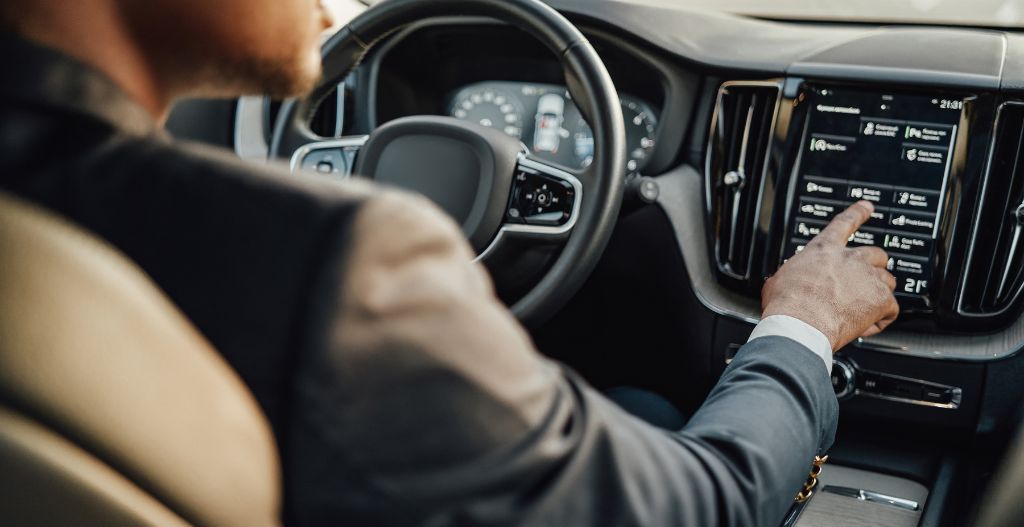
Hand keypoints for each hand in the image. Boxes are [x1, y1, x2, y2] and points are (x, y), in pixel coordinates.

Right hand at [762, 201, 898, 350]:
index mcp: (824, 250)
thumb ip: (793, 274)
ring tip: (864, 307)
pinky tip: (866, 325)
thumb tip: (785, 282)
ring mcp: (869, 278)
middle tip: (864, 280)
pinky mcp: (881, 300)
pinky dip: (881, 319)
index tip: (867, 206)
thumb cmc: (787, 303)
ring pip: (888, 280)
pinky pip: (891, 309)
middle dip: (873, 266)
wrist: (800, 323)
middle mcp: (851, 259)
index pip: (845, 223)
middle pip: (876, 254)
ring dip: (879, 292)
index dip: (858, 213)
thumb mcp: (780, 279)